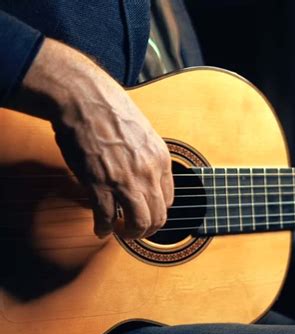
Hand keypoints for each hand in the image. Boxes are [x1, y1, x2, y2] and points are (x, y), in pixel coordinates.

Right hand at [5, 39, 173, 239]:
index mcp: (161, 158)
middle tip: (136, 232)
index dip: (158, 212)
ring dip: (131, 234)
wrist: (86, 98)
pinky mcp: (99, 183)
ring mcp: (125, 179)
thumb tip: (145, 176)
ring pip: (139, 222)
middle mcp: (148, 172)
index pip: (169, 199)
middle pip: (158, 216)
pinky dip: (103, 229)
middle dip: (148, 230)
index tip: (148, 214)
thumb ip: (148, 157)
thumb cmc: (111, 111)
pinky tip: (100, 230)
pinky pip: (106, 217)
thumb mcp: (144, 133)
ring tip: (121, 233)